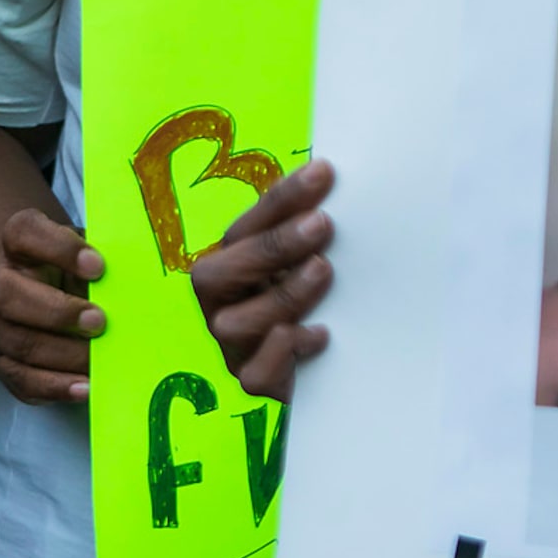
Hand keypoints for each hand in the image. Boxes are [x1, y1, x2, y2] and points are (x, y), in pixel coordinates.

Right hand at [0, 207, 103, 404]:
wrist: (40, 299)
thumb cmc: (74, 274)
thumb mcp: (87, 255)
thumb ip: (106, 262)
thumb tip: (142, 283)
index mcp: (21, 245)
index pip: (23, 233)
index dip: (58, 249)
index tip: (98, 265)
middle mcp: (1, 282)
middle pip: (5, 293)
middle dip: (56, 311)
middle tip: (100, 321)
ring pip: (16, 342)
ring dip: (62, 354)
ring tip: (98, 358)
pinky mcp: (5, 362)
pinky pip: (22, 380)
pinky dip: (55, 387)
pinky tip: (86, 386)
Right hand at [192, 161, 336, 400]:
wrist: (337, 378)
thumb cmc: (321, 307)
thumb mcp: (313, 265)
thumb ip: (313, 233)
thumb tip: (338, 179)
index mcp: (230, 269)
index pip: (244, 228)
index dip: (281, 199)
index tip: (324, 174)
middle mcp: (221, 307)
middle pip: (219, 272)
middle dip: (271, 245)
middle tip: (322, 223)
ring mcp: (233, 348)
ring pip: (232, 324)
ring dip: (281, 293)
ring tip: (322, 270)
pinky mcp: (254, 384)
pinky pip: (255, 373)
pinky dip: (284, 350)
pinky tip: (320, 333)